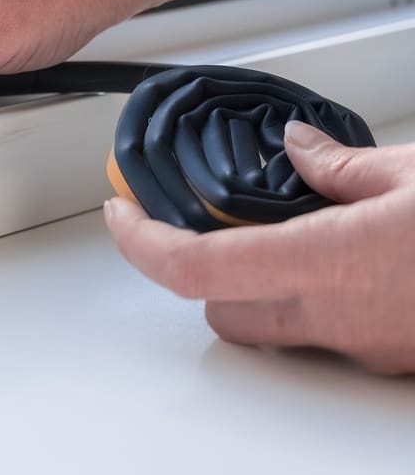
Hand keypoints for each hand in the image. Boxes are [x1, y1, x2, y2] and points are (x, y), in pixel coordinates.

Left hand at [106, 120, 414, 374]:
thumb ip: (342, 165)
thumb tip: (297, 146)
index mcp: (327, 260)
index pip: (194, 266)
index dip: (140, 243)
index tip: (120, 215)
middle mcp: (334, 316)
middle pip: (221, 309)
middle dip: (205, 272)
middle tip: (218, 224)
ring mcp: (363, 346)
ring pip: (275, 332)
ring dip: (263, 293)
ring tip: (296, 237)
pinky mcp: (392, 361)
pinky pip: (331, 337)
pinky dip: (320, 303)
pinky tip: (354, 264)